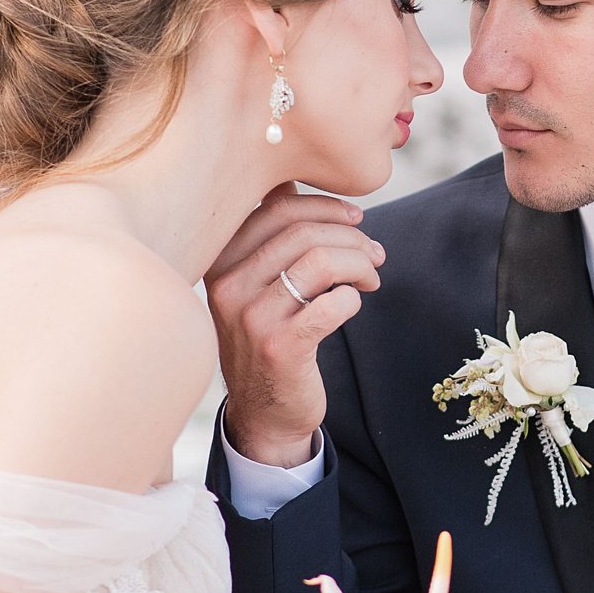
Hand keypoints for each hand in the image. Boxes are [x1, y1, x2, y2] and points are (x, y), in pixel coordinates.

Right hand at [205, 184, 384, 467]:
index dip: (324, 206)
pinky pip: (332, 304)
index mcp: (219, 260)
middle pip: (302, 233)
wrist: (264, 411)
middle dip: (351, 237)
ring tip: (372, 277)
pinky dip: (353, 299)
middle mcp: (227, 286)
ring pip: (319, 263)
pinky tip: (353, 305)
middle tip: (374, 254)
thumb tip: (292, 181)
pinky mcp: (280, 348)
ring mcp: (250, 318)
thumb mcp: (256, 283)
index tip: (356, 218)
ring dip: (359, 264)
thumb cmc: (269, 336)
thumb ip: (270, 236)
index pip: (275, 208)